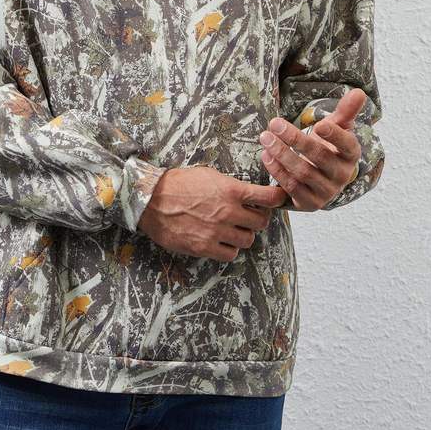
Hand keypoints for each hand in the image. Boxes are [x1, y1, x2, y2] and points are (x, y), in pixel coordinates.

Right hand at [137, 166, 287, 261]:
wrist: (152, 200)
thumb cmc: (178, 183)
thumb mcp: (209, 175)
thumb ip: (231, 185)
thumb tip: (248, 193)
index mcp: (231, 190)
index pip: (268, 198)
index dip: (277, 199)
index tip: (278, 200)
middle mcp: (228, 212)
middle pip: (261, 223)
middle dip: (258, 219)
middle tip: (250, 216)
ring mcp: (217, 232)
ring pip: (248, 240)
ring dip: (243, 235)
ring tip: (232, 229)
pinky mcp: (205, 247)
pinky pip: (230, 254)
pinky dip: (229, 249)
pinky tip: (220, 240)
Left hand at [259, 88, 364, 210]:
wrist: (318, 177)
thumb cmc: (327, 146)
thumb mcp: (336, 127)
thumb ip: (346, 110)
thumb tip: (359, 91)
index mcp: (351, 155)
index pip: (348, 146)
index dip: (335, 136)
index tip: (318, 124)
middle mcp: (342, 176)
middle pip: (320, 157)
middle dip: (295, 139)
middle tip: (274, 123)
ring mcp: (326, 192)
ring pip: (303, 173)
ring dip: (281, 154)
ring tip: (265, 137)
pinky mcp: (309, 203)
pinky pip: (291, 187)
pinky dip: (277, 171)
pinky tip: (265, 155)